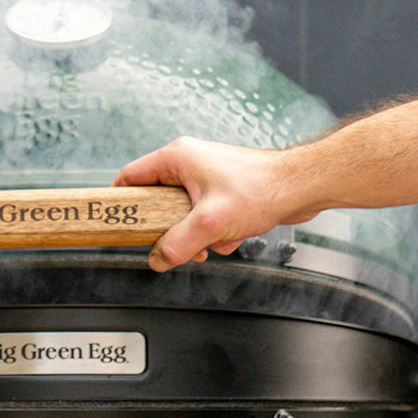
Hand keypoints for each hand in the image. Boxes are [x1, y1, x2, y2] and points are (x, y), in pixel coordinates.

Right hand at [113, 137, 315, 271]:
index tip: (116, 223)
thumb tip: (158, 259)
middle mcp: (188, 163)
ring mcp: (206, 177)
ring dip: (196, 235)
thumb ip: (177, 244)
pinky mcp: (222, 192)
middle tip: (176, 241)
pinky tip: (232, 235)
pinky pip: (203, 218)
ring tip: (214, 239)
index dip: (120, 202)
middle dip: (169, 230)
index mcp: (176, 158)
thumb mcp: (209, 223)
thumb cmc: (262, 188)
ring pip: (182, 215)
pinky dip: (215, 232)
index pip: (130, 177)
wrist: (302, 187)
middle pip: (157, 203)